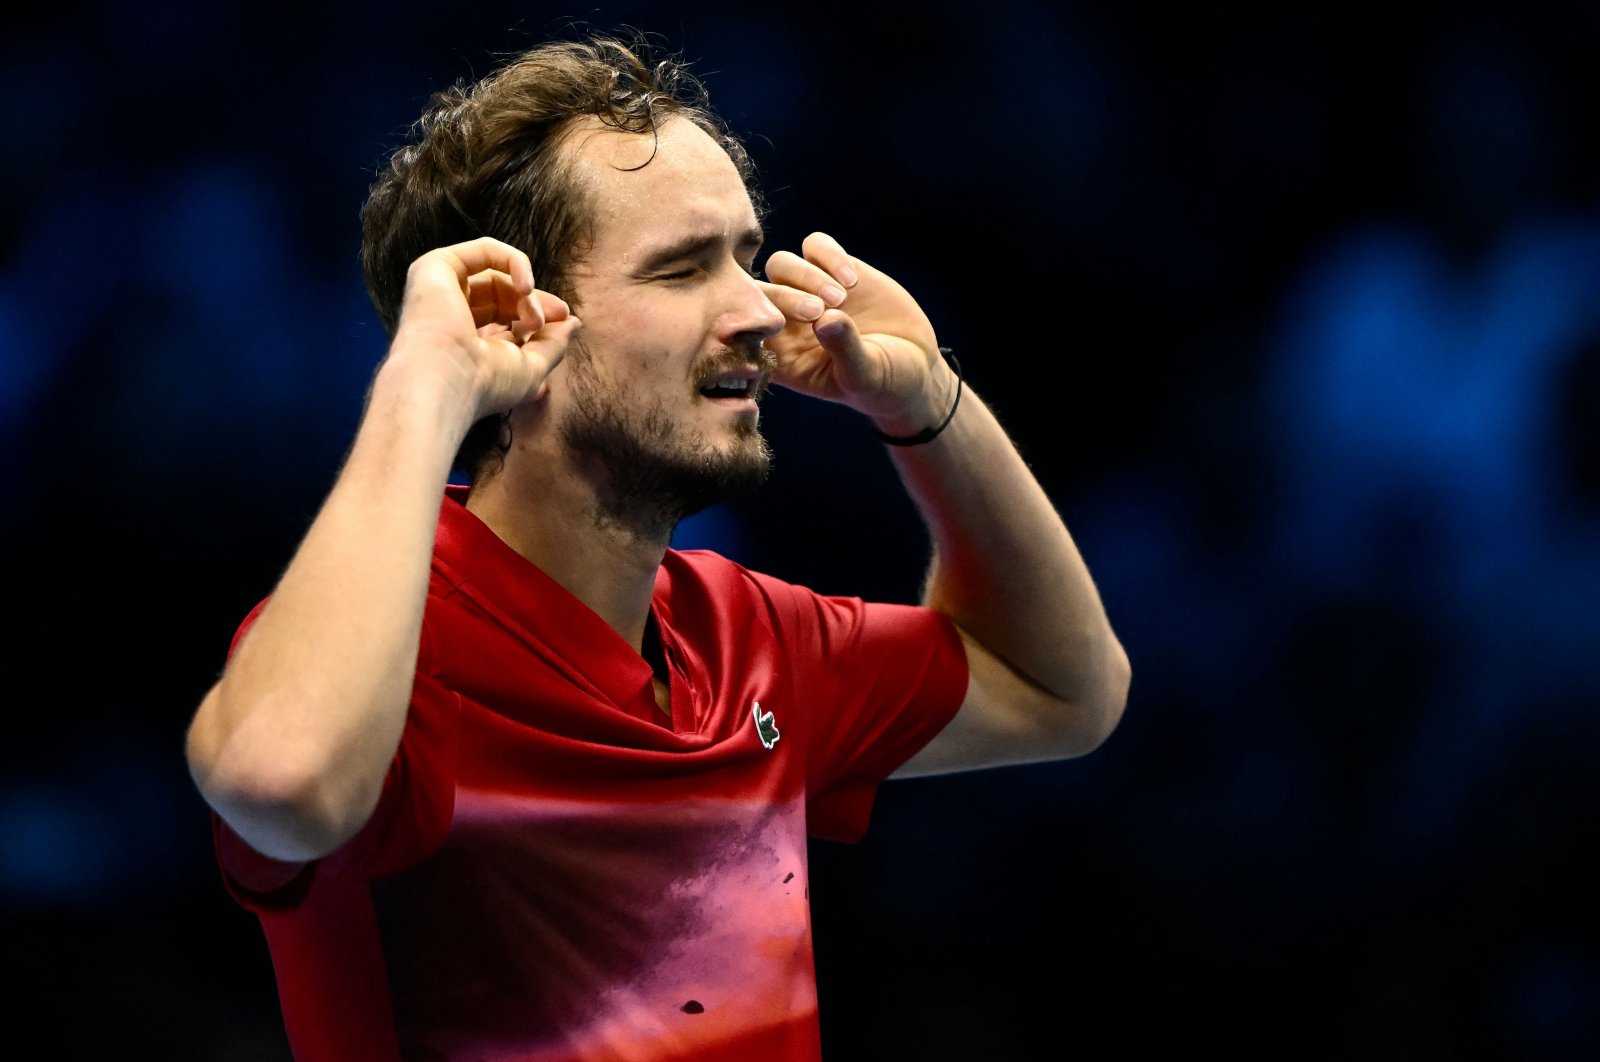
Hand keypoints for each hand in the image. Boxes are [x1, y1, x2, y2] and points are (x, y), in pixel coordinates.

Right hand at [390, 236, 579, 419]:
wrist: (445, 382)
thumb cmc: (485, 384)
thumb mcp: (532, 367)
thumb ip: (554, 342)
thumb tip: (573, 322)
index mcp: (467, 343)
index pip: (507, 319)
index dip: (538, 316)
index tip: (564, 320)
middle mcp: (450, 317)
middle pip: (502, 294)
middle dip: (535, 302)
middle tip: (557, 315)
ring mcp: (440, 291)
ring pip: (496, 275)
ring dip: (526, 292)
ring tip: (534, 316)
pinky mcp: (435, 268)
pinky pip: (484, 250)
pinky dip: (514, 262)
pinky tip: (526, 288)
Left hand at [760, 232, 944, 428]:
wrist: (914, 363)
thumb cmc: (884, 382)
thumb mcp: (864, 375)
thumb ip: (843, 349)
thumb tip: (826, 319)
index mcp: (780, 356)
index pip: (746, 330)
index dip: (758, 322)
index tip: (790, 331)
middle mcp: (788, 321)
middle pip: (760, 292)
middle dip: (785, 297)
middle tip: (818, 311)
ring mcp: (809, 291)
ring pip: (782, 263)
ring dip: (808, 276)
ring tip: (841, 298)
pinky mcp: (834, 269)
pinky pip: (815, 246)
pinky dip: (830, 256)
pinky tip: (852, 280)